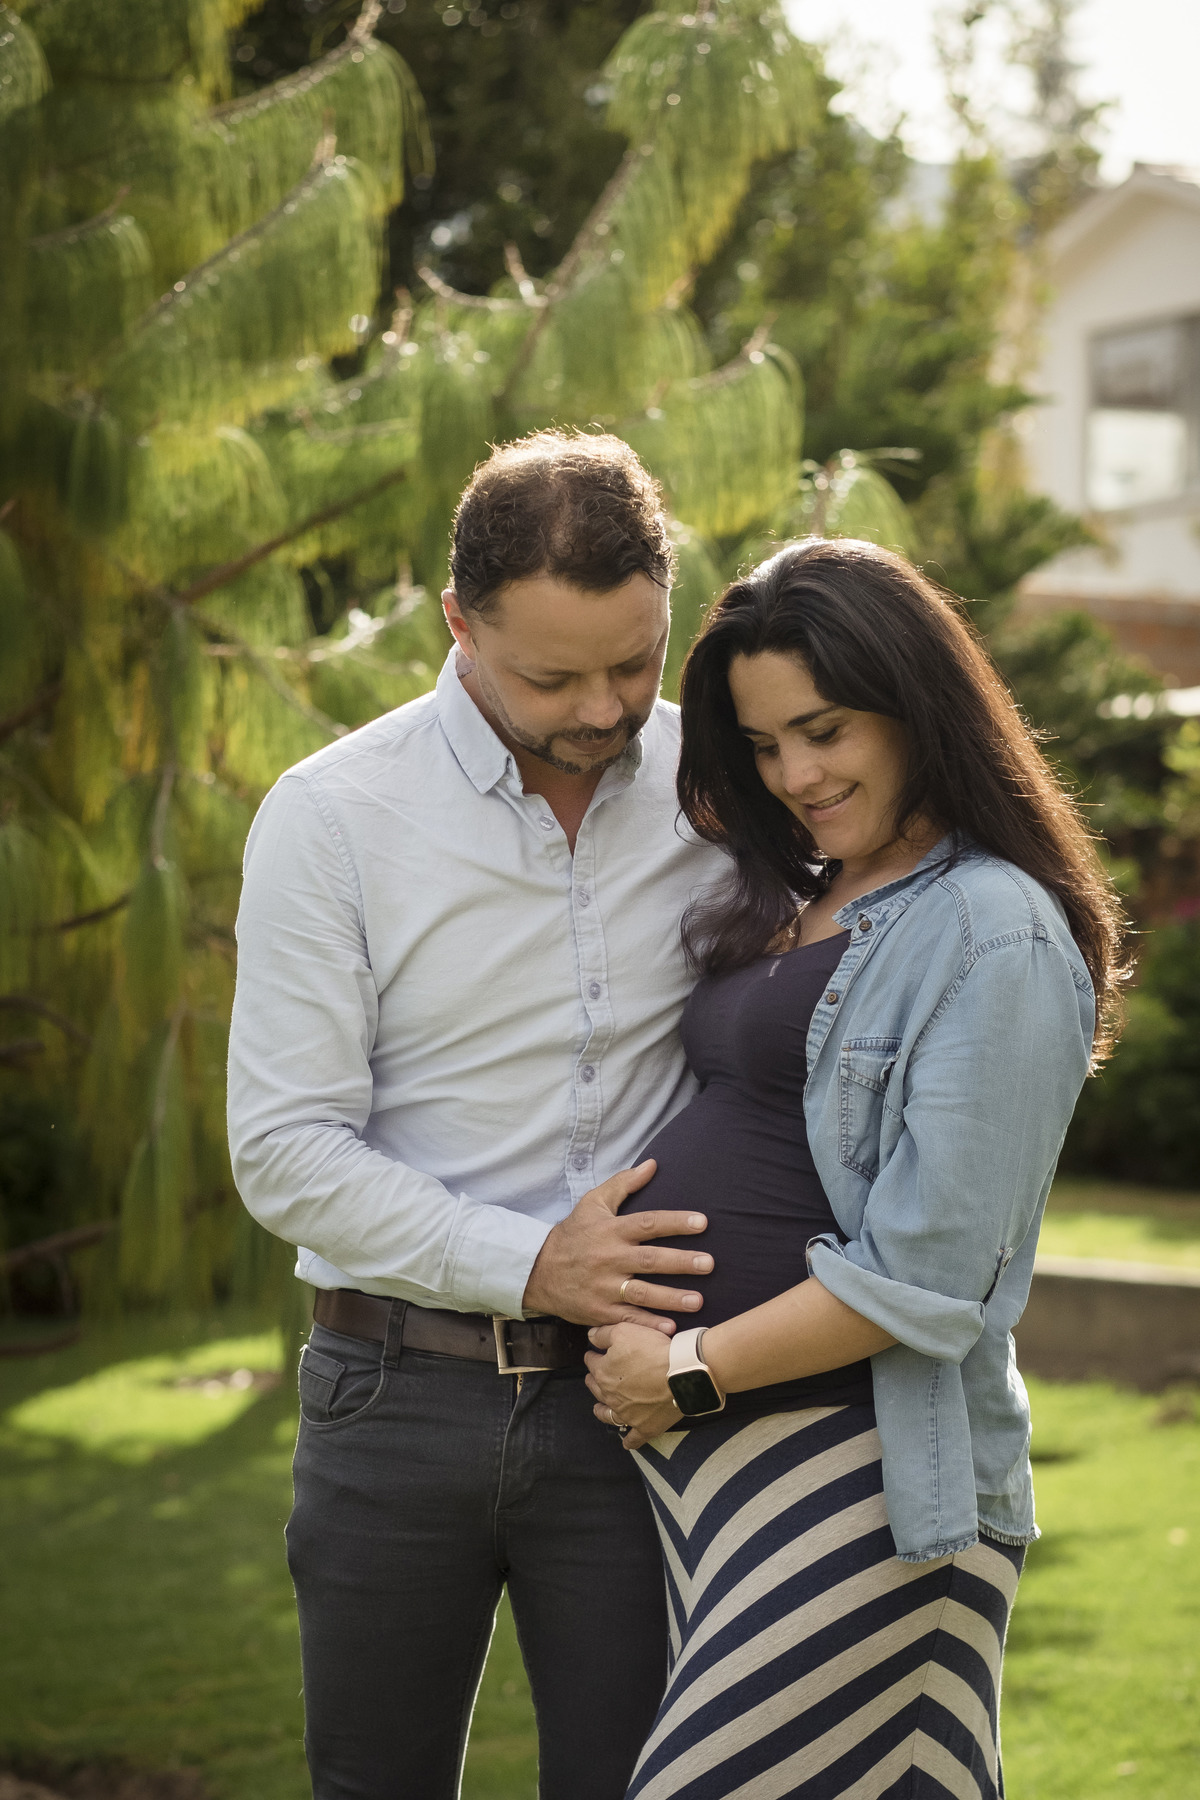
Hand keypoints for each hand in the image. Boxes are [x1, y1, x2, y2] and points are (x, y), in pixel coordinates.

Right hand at [522, 1160, 711, 1331]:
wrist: (538, 1271)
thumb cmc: (573, 1234)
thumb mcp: (592, 1204)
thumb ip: (623, 1184)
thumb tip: (652, 1164)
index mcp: (611, 1230)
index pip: (648, 1223)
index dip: (675, 1222)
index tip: (702, 1223)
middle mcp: (609, 1258)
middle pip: (649, 1260)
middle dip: (680, 1262)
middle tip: (709, 1263)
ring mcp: (604, 1287)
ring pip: (641, 1293)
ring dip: (670, 1298)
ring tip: (698, 1300)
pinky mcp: (599, 1311)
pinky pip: (627, 1319)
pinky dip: (647, 1325)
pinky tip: (670, 1329)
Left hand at [585, 1321, 678, 1448]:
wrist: (681, 1373)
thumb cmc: (653, 1350)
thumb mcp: (625, 1330)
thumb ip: (604, 1334)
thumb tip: (590, 1337)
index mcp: (603, 1373)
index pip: (592, 1363)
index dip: (593, 1356)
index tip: (594, 1354)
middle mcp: (611, 1396)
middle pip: (596, 1388)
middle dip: (594, 1381)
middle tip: (594, 1376)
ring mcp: (628, 1414)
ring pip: (609, 1415)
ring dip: (602, 1411)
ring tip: (599, 1409)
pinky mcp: (645, 1427)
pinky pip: (634, 1438)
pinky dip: (629, 1441)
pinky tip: (626, 1443)